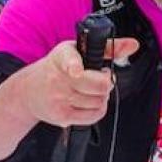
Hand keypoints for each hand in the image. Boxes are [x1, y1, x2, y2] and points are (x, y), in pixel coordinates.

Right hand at [20, 37, 140, 127]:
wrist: (28, 92)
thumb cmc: (57, 69)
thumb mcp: (77, 51)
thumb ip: (107, 48)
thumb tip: (133, 45)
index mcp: (62, 56)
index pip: (69, 60)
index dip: (75, 65)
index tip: (76, 70)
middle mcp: (58, 77)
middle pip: (98, 85)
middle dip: (106, 82)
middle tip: (101, 79)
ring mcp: (59, 98)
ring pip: (99, 101)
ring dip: (101, 96)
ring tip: (90, 91)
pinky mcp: (61, 115)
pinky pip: (93, 115)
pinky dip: (98, 109)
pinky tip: (89, 102)